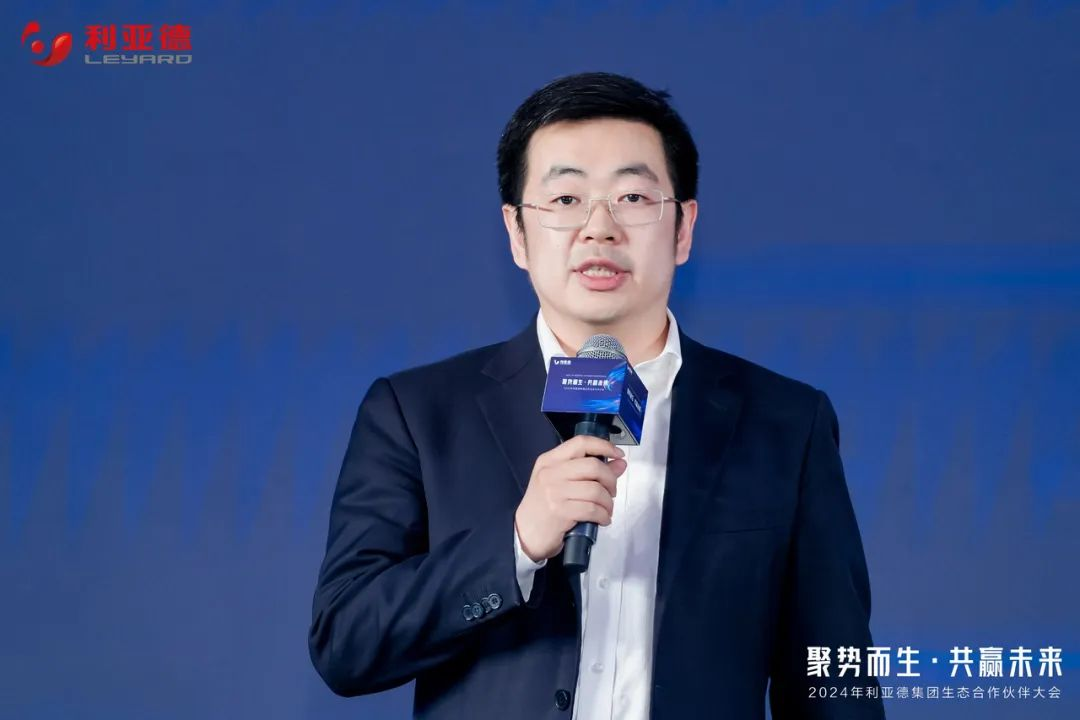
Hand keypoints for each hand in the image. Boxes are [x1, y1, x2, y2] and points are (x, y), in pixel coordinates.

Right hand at [514, 435, 626, 562]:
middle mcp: (550, 473)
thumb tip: (619, 464)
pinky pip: (592, 509)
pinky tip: (602, 519)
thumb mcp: (561, 482)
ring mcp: (554, 492)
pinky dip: (603, 515)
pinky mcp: (560, 512)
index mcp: (549, 460)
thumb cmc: (544, 506)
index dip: (604, 446)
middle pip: (593, 466)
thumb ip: (589, 471)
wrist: (524, 533)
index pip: (581, 443)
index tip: (618, 454)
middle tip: (612, 491)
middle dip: (610, 479)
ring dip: (608, 502)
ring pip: (595, 490)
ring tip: (606, 509)